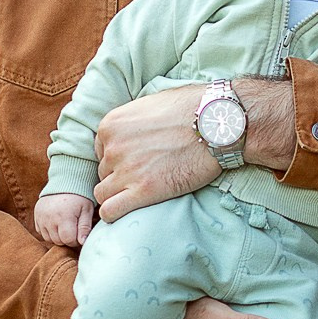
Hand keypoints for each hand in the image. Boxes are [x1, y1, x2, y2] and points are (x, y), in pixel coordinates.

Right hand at [33, 194, 95, 246]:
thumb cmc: (79, 197)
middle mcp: (50, 218)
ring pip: (48, 238)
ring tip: (64, 225)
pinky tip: (56, 223)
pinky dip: (48, 231)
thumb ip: (85, 227)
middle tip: (73, 229)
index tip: (79, 234)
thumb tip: (83, 242)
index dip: (76, 240)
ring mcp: (41, 217)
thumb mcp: (86, 210)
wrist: (65, 181)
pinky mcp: (36, 215)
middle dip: (66, 239)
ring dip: (57, 236)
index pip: (68, 240)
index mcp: (65, 217)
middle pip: (58, 241)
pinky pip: (41, 231)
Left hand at [93, 85, 220, 222]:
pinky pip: (110, 212)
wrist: (217, 123)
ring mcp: (126, 171)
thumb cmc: (191, 108)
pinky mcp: (142, 191)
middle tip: (145, 174)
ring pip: (103, 193)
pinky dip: (115, 213)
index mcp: (111, 126)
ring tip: (140, 192)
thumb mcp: (150, 104)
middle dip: (120, 175)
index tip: (136, 160)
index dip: (118, 158)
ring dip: (118, 195)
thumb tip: (134, 131)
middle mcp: (112, 148)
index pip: (101, 151)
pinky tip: (130, 208)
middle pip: (103, 172)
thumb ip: (133, 121)